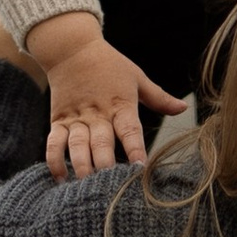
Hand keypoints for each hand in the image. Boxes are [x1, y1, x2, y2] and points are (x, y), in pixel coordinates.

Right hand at [26, 12, 184, 180]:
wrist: (71, 48)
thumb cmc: (108, 64)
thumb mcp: (136, 77)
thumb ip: (159, 97)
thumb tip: (183, 108)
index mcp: (120, 105)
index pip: (129, 130)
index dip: (135, 149)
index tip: (140, 168)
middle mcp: (97, 114)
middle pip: (101, 143)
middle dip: (105, 166)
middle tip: (110, 187)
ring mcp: (76, 118)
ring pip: (77, 145)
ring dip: (82, 166)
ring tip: (86, 186)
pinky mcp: (58, 121)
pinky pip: (54, 143)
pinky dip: (55, 161)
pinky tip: (61, 178)